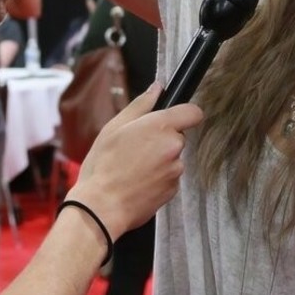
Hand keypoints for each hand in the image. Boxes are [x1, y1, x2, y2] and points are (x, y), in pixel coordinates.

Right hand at [71, 83, 200, 238]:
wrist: (101, 206)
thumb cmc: (103, 165)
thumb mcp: (114, 127)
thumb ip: (141, 105)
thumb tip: (157, 88)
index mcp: (160, 126)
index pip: (193, 112)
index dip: (184, 113)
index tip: (174, 118)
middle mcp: (173, 147)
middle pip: (178, 136)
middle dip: (162, 139)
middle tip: (136, 147)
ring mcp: (175, 170)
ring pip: (172, 158)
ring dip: (159, 160)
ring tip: (133, 167)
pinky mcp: (173, 190)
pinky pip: (169, 177)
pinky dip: (158, 178)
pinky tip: (138, 181)